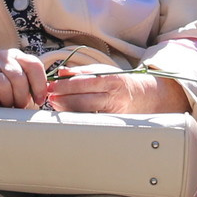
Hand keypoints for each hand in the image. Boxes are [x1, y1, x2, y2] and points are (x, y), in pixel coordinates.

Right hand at [0, 49, 50, 108]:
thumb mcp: (13, 84)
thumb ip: (28, 85)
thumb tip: (43, 97)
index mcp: (14, 56)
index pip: (33, 64)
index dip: (40, 85)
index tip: (39, 100)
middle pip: (19, 77)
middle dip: (21, 98)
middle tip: (18, 107)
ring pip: (2, 85)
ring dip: (6, 101)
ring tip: (3, 106)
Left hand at [45, 62, 187, 115]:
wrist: (147, 97)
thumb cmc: (121, 82)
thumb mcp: (105, 71)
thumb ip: (83, 71)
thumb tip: (62, 72)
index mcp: (113, 80)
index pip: (84, 83)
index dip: (65, 85)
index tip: (51, 86)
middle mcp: (114, 97)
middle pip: (83, 100)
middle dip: (63, 99)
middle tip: (49, 96)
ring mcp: (114, 113)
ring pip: (86, 114)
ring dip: (67, 109)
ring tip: (55, 104)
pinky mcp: (113, 124)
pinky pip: (91, 121)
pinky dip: (78, 117)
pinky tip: (68, 114)